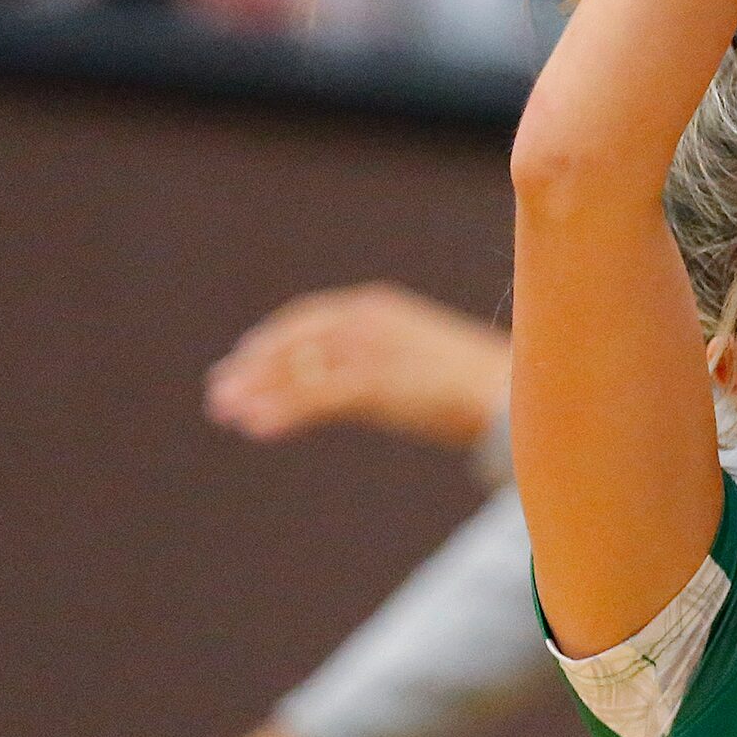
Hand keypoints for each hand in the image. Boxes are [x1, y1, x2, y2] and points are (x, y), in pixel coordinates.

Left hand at [205, 283, 510, 450]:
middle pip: (294, 342)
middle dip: (255, 367)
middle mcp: (369, 321)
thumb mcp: (428, 363)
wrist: (516, 394)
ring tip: (227, 414)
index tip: (245, 360)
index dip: (273, 340)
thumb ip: (392, 364)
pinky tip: (256, 429)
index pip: (310, 319)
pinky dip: (282, 413)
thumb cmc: (486, 384)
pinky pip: (314, 399)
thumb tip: (372, 387)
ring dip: (258, 392)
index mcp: (382, 307)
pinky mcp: (375, 385)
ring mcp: (371, 352)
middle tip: (220, 394)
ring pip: (297, 371)